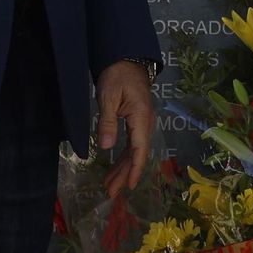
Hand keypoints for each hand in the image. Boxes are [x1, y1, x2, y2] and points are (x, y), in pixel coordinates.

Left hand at [96, 61, 154, 196]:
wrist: (127, 60)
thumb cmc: (117, 76)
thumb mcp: (108, 97)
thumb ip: (108, 122)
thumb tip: (107, 147)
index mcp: (141, 117)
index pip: (139, 149)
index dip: (134, 169)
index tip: (128, 186)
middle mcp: (146, 123)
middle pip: (137, 154)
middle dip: (125, 174)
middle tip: (111, 192)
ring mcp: (142, 122)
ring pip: (134, 151)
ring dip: (123, 168)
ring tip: (110, 185)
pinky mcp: (137, 121)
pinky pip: (132, 144)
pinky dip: (123, 157)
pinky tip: (115, 167)